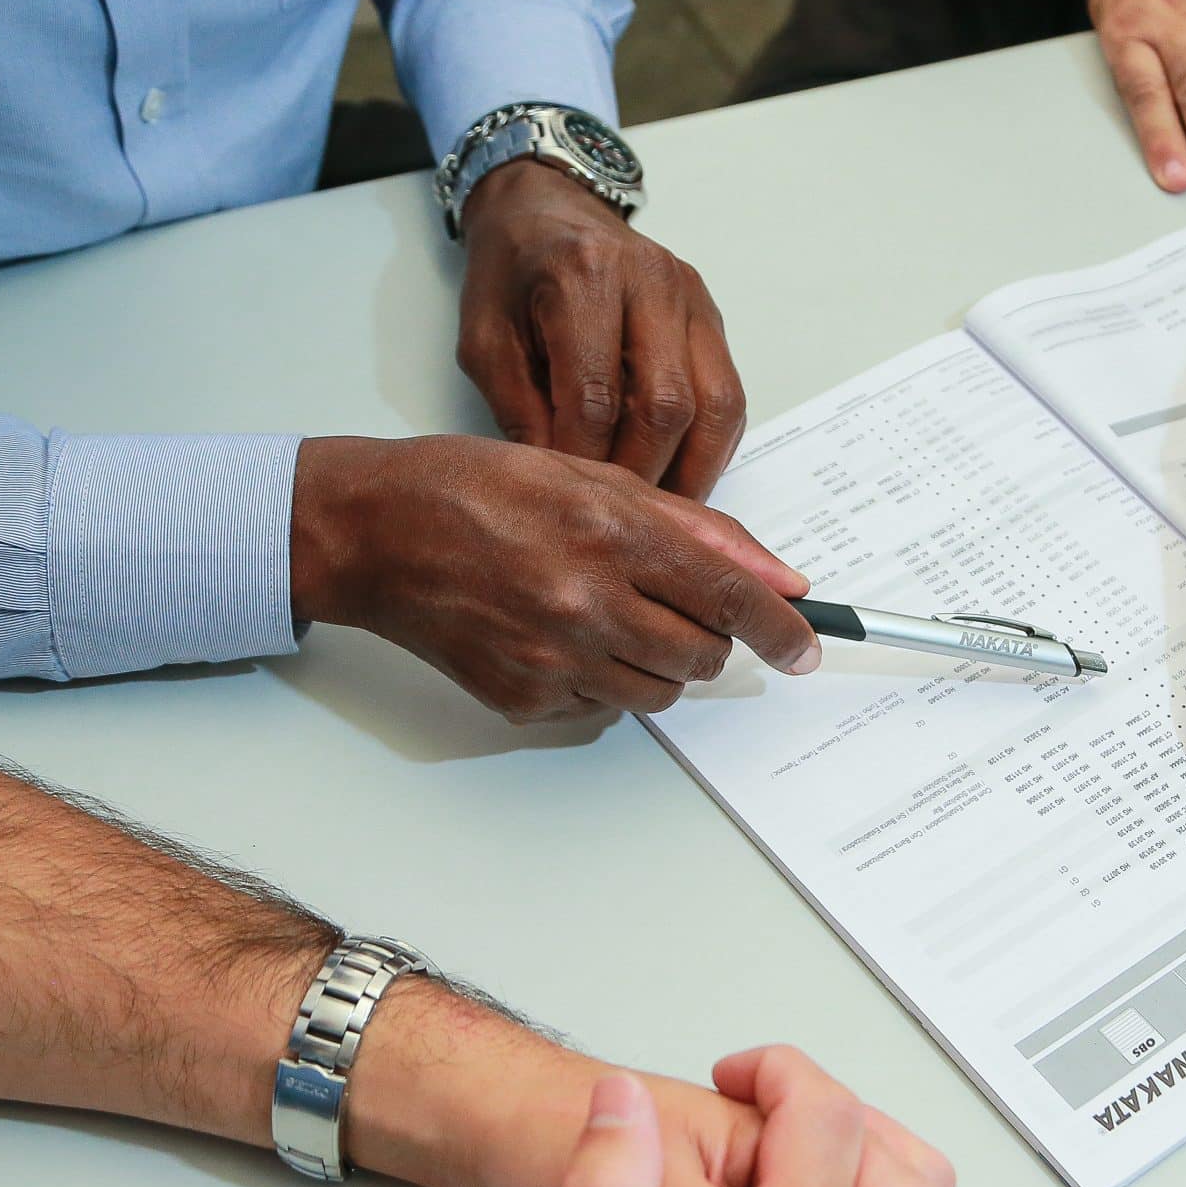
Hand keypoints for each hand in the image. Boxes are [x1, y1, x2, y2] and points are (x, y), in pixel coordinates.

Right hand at [289, 432, 818, 720]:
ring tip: (613, 616)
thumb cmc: (480, 490)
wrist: (379, 533)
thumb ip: (695, 530)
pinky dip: (602, 679)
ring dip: (658, 663)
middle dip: (709, 638)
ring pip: (658, 693)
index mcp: (611, 534)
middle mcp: (587, 602)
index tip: (806, 648)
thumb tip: (777, 578)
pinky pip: (601, 708)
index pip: (729, 597)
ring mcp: (553, 658)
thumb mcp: (595, 478)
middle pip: (702, 656)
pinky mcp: (525, 699)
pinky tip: (563, 635)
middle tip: (675, 607)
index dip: (782, 630)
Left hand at [455, 160, 744, 499]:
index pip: (597, 393)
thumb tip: (563, 484)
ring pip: (715, 403)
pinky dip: (713, 445)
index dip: (587, 459)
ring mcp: (691, 297)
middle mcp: (650, 279)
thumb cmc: (509, 274)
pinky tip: (685, 474)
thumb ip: (519, 411)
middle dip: (644, 472)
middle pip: (666, 404)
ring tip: (666, 512)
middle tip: (621, 517)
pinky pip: (729, 394)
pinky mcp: (711, 316)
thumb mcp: (485, 341)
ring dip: (694, 468)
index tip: (574, 500)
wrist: (546, 209)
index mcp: (583, 276)